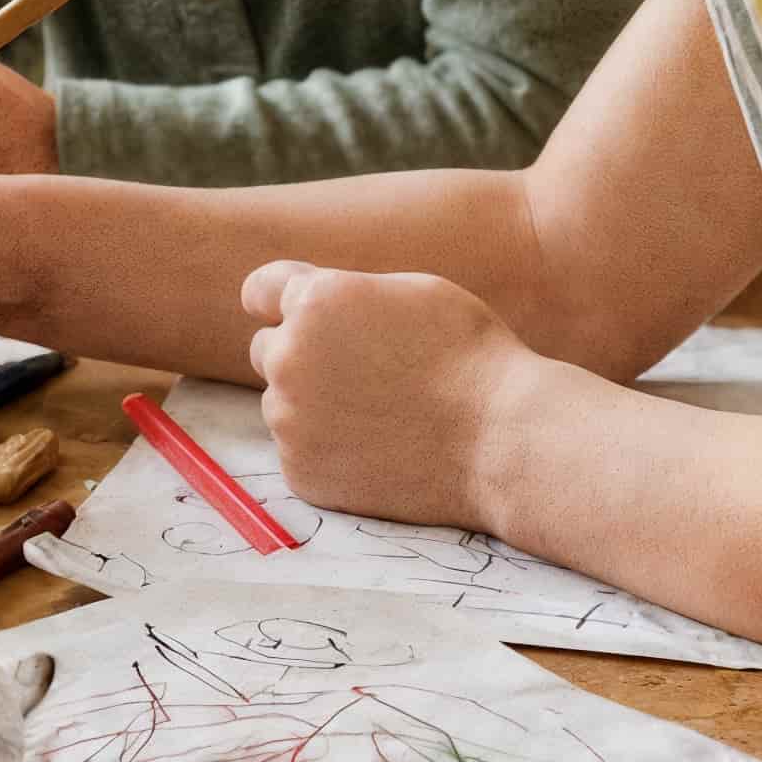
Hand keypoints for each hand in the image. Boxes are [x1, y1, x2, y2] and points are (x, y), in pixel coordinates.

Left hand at [238, 263, 531, 529]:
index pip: (259, 291)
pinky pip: (301, 453)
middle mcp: (288, 357)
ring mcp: (289, 420)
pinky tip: (380, 450)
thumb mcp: (413, 290)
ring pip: (284, 406)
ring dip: (316, 408)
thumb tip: (306, 300)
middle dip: (302, 358)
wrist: (502, 439)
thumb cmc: (471, 357)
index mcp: (315, 302)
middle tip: (361, 375)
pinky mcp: (300, 471)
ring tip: (383, 416)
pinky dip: (329, 453)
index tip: (288, 315)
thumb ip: (347, 291)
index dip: (277, 302)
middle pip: (267, 351)